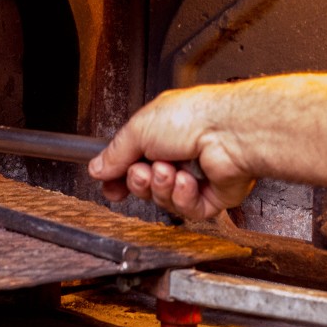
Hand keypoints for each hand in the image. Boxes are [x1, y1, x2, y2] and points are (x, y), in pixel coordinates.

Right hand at [88, 86, 255, 220]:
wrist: (229, 132)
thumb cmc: (192, 117)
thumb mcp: (138, 130)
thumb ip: (115, 153)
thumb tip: (97, 168)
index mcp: (160, 134)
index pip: (131, 162)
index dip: (119, 178)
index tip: (110, 186)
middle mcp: (178, 155)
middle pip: (145, 185)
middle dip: (139, 181)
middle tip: (142, 172)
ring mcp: (197, 177)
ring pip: (164, 199)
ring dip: (162, 187)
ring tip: (168, 170)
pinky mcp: (214, 196)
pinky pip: (188, 209)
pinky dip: (183, 196)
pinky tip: (187, 181)